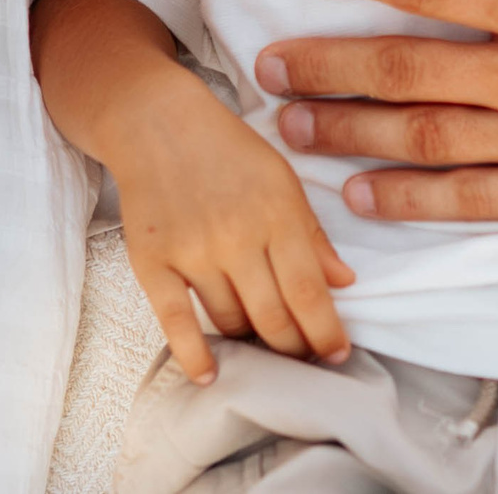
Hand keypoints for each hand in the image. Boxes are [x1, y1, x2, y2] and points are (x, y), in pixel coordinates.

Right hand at [103, 74, 354, 383]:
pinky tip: (210, 373)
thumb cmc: (226, 149)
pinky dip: (194, 353)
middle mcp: (237, 236)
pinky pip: (176, 320)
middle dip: (293, 347)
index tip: (336, 353)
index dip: (326, 332)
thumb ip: (312, 234)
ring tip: (262, 347)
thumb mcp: (282, 179)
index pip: (309, 292)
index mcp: (276, 214)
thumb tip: (344, 281)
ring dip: (251, 342)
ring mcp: (192, 251)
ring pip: (231, 321)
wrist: (156, 122)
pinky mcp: (153, 261)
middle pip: (273, 317)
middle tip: (301, 357)